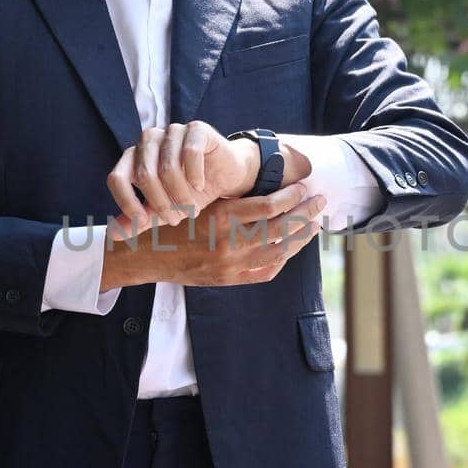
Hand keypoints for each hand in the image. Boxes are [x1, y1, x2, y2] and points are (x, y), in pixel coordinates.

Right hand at [101, 180, 326, 287]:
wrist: (147, 255)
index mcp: (222, 218)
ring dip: (301, 237)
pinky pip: (266, 271)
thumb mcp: (202, 201)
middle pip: (281, 229)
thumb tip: (273, 189)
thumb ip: (234, 200)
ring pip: (280, 252)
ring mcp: (232, 266)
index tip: (304, 187)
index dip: (292, 196)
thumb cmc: (173, 220)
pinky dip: (283, 259)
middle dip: (306, 214)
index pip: (270, 206)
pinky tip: (291, 247)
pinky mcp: (230, 281)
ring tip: (314, 225)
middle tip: (320, 201)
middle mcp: (230, 244)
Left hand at [105, 122, 254, 241]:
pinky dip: (195, 175)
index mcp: (134, 158)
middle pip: (144, 175)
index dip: (126, 202)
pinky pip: (190, 153)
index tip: (142, 222)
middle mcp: (148, 140)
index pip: (117, 178)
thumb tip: (113, 234)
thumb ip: (140, 219)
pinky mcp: (195, 129)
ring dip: (181, 195)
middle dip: (161, 204)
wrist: (226, 176)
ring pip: (168, 167)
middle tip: (176, 220)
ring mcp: (171, 131)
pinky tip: (201, 185)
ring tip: (192, 209)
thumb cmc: (191, 192)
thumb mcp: (163, 211)